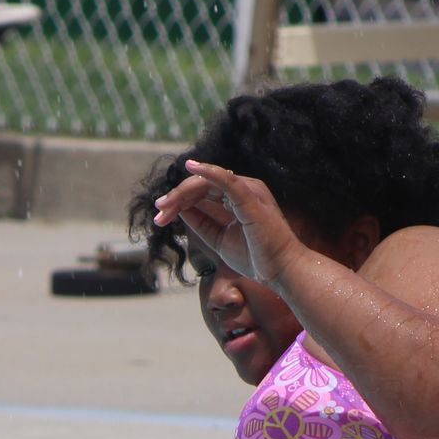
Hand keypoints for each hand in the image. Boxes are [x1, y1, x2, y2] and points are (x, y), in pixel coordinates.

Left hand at [152, 159, 305, 286]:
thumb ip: (202, 223)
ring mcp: (248, 191)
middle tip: (158, 213)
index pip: (201, 192)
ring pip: (207, 182)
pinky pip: (227, 180)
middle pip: (200, 186)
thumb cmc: (256, 257)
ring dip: (182, 193)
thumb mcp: (219, 239)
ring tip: (163, 206)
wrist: (280, 271)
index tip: (159, 219)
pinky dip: (209, 172)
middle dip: (175, 199)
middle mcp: (243, 189)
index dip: (178, 203)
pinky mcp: (251, 197)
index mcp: (237, 197)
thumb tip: (180, 210)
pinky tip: (191, 167)